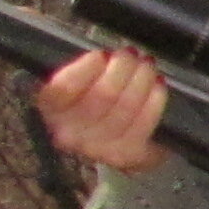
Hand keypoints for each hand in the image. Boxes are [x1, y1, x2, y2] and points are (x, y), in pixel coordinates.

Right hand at [37, 46, 171, 173]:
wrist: (105, 147)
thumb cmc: (87, 107)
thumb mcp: (74, 86)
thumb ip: (82, 70)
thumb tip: (105, 55)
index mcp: (50, 111)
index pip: (65, 88)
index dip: (87, 68)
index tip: (102, 54)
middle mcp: (69, 134)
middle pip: (103, 95)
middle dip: (122, 68)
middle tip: (130, 54)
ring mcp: (98, 148)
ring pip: (126, 107)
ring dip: (141, 79)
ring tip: (146, 65)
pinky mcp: (126, 154)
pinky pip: (143, 123)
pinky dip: (154, 100)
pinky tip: (158, 85)